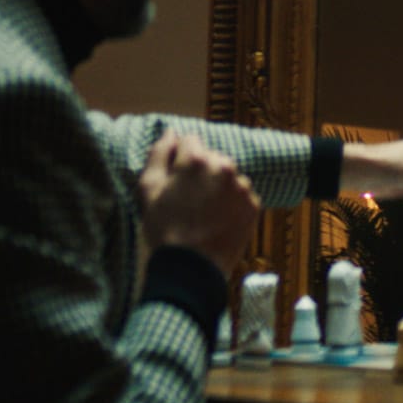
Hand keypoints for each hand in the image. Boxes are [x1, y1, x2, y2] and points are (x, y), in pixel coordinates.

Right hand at [138, 130, 261, 278]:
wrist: (191, 271)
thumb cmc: (164, 230)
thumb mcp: (148, 190)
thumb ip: (158, 154)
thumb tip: (170, 132)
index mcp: (196, 160)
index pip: (190, 141)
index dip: (180, 160)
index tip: (177, 180)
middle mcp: (223, 167)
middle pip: (212, 158)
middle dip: (201, 172)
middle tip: (189, 200)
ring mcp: (241, 187)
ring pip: (228, 177)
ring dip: (218, 187)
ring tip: (204, 213)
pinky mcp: (253, 205)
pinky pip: (241, 196)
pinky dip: (231, 204)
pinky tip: (217, 221)